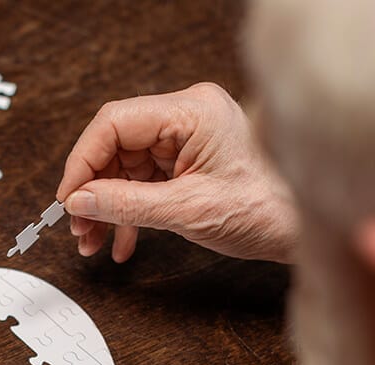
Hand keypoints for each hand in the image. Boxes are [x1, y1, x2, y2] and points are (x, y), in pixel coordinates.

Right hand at [57, 82, 298, 262]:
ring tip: (93, 240)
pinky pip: (144, 181)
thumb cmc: (269, 210)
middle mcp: (188, 117)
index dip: (83, 161)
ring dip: (106, 207)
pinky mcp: (190, 161)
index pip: (115, 123)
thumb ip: (126, 205)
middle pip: (116, 145)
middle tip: (79, 227)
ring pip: (125, 167)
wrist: (306, 229)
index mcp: (192, 112)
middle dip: (93, 190)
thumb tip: (79, 202)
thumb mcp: (188, 211)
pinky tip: (121, 242)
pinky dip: (129, 212)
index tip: (68, 198)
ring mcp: (188, 138)